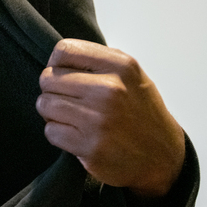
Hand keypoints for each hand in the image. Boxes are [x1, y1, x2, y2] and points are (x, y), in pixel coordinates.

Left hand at [36, 39, 185, 198]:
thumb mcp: (131, 76)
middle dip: (52, 90)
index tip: (63, 74)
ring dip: (52, 113)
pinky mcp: (90, 146)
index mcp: (122, 67)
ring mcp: (99, 119)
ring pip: (44, 104)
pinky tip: (75, 134)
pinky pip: (50, 131)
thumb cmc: (140, 113)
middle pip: (48, 78)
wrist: (162, 157)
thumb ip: (98, 61)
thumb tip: (57, 57)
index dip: (56, 63)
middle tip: (69, 101)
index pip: (64, 50)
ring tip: (72, 118)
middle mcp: (111, 90)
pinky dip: (57, 133)